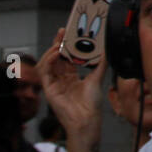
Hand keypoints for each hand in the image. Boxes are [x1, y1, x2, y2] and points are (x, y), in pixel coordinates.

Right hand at [40, 28, 105, 147]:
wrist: (87, 119)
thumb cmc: (91, 104)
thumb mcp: (97, 78)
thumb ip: (100, 64)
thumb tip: (105, 50)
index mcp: (72, 77)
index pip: (66, 57)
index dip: (67, 45)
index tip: (70, 34)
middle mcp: (61, 79)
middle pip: (56, 57)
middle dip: (58, 43)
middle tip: (63, 31)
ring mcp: (54, 84)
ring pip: (48, 62)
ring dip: (52, 50)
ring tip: (59, 42)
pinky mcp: (49, 89)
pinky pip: (45, 72)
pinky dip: (49, 61)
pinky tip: (56, 54)